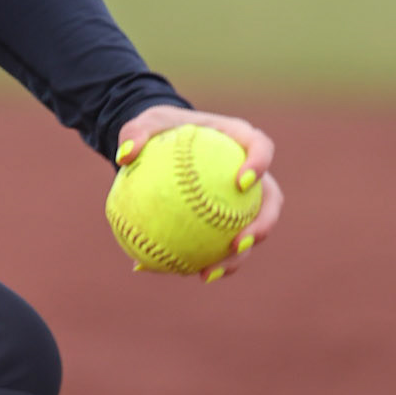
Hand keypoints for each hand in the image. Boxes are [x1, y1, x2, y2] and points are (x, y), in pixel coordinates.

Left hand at [115, 103, 282, 283]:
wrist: (162, 144)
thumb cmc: (161, 128)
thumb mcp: (144, 122)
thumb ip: (134, 133)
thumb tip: (124, 155)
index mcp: (239, 139)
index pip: (262, 146)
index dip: (261, 164)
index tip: (242, 182)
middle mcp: (250, 172)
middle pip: (271, 200)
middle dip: (262, 225)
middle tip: (238, 241)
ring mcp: (244, 200)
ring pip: (250, 232)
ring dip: (235, 258)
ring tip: (209, 272)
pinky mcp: (230, 221)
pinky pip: (223, 244)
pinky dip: (205, 259)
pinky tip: (178, 272)